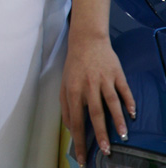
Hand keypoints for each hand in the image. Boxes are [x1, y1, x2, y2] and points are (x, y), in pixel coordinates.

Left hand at [60, 33, 135, 165]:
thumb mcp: (64, 84)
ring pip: (112, 102)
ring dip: (118, 120)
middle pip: (95, 113)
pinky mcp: (116, 73)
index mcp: (73, 90)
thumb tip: (70, 128)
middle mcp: (88, 85)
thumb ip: (65, 106)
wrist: (86, 40)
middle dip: (101, 133)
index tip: (83, 158)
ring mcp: (104, 79)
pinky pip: (124, 89)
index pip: (76, 120)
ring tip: (123, 136)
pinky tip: (132, 113)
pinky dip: (129, 101)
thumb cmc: (74, 65)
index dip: (79, 140)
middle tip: (106, 151)